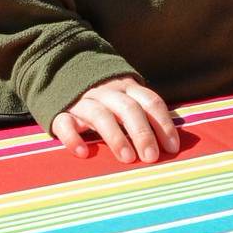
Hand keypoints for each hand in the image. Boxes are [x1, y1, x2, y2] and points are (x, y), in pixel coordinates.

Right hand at [49, 77, 180, 163]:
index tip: (172, 148)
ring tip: (128, 158)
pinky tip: (83, 153)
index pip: (150, 102)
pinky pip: (65, 123)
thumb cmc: (106, 98)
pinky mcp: (60, 112)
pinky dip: (73, 138)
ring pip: (100, 116)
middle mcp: (107, 92)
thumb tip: (172, 143)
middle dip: (142, 133)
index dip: (163, 124)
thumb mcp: (126, 97)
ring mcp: (83, 101)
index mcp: (127, 88)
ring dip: (116, 137)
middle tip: (151, 157)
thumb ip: (145, 113)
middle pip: (128, 109)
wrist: (64, 73)